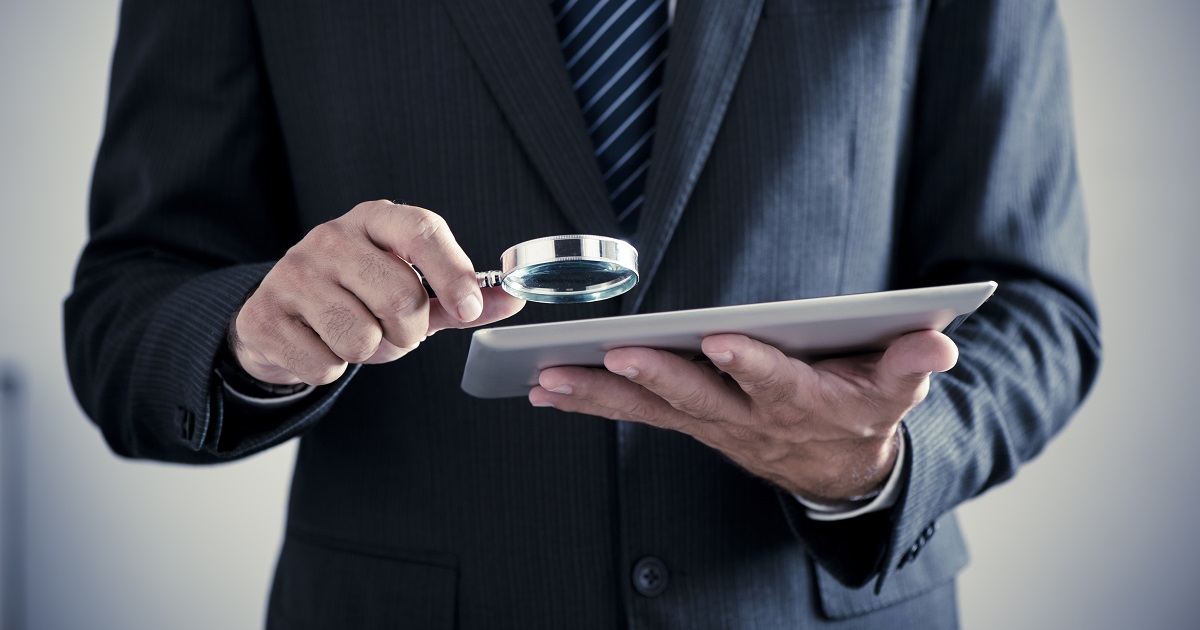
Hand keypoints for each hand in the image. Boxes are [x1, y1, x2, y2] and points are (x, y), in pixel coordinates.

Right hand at [231, 200, 525, 385]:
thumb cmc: (357, 298)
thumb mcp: (413, 289)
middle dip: (409, 333)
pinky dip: (331, 369)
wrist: (279, 315)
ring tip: (356, 337)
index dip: (454, 272)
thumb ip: (461, 296)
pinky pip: (323, 363)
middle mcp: (329, 237)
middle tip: (396, 332)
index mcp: (373, 219)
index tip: (470, 309)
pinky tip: (320, 346)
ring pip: (360, 337)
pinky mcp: (264, 315)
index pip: (422, 230)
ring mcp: (291, 274)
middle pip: (400, 297)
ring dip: (370, 353)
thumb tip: (514, 299)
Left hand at [529, 330, 957, 501]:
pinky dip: (591, 404)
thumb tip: (940, 343)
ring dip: (601, 396)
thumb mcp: (898, 388)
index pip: (776, 382)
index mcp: (805, 401)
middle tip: (616, 356)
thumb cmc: (864, 409)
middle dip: (658, 377)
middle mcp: (752, 419)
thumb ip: (913, 362)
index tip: (721, 341)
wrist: (840, 472)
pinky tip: (545, 390)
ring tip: (549, 378)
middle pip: (701, 398)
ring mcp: (715, 425)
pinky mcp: (691, 424)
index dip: (751, 366)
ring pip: (654, 411)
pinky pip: (635, 417)